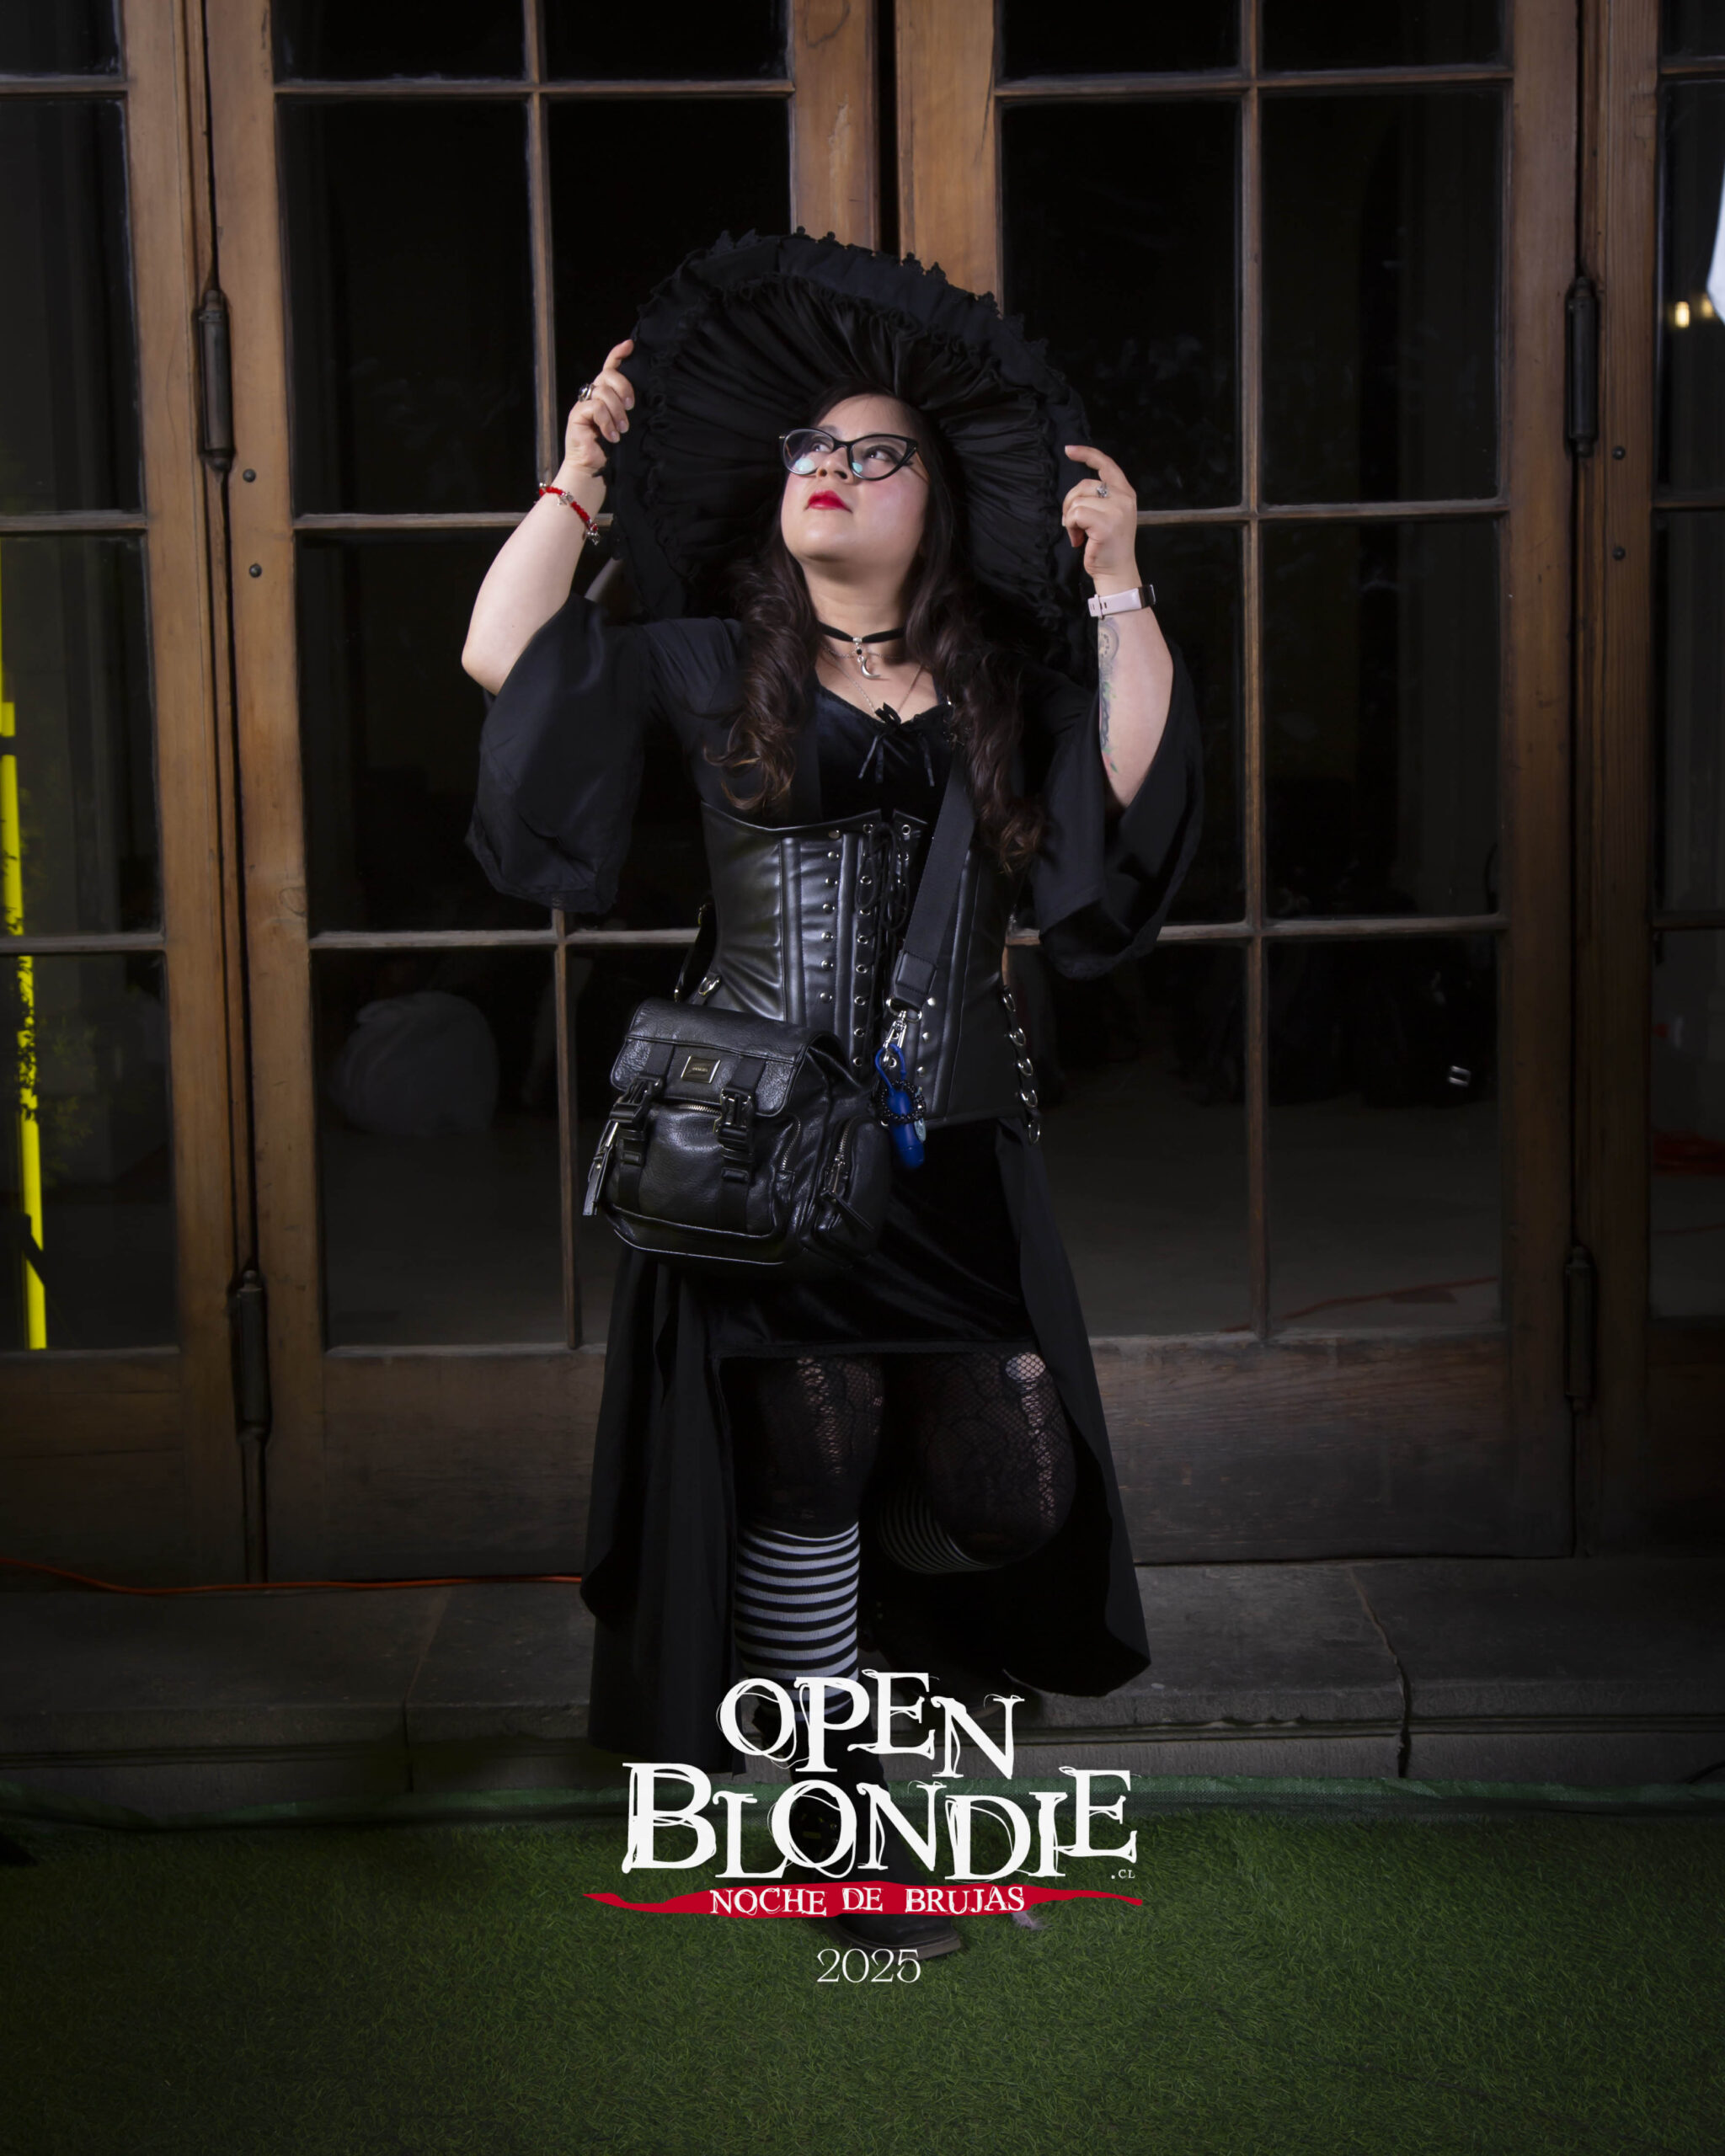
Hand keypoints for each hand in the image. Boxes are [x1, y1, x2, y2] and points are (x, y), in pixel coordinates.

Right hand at [560, 338, 634, 476]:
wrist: (591, 469)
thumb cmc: (609, 450)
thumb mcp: (622, 425)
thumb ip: (626, 409)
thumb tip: (637, 399)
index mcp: (605, 395)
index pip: (609, 368)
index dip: (618, 354)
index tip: (630, 346)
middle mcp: (592, 395)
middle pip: (608, 375)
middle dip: (623, 388)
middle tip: (631, 407)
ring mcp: (583, 403)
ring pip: (603, 392)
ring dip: (617, 412)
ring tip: (622, 430)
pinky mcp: (576, 414)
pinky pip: (595, 407)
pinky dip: (606, 421)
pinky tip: (611, 436)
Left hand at [1061, 445, 1139, 592]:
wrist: (1117, 572)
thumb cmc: (1108, 546)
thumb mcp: (1110, 514)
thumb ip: (1101, 497)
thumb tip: (1077, 490)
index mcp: (1126, 492)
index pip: (1106, 464)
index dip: (1087, 454)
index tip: (1069, 450)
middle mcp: (1124, 498)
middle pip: (1084, 485)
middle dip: (1070, 503)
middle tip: (1074, 524)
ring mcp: (1117, 510)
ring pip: (1077, 501)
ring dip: (1070, 519)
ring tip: (1079, 534)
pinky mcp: (1105, 524)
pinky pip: (1075, 515)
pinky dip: (1070, 527)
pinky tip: (1078, 540)